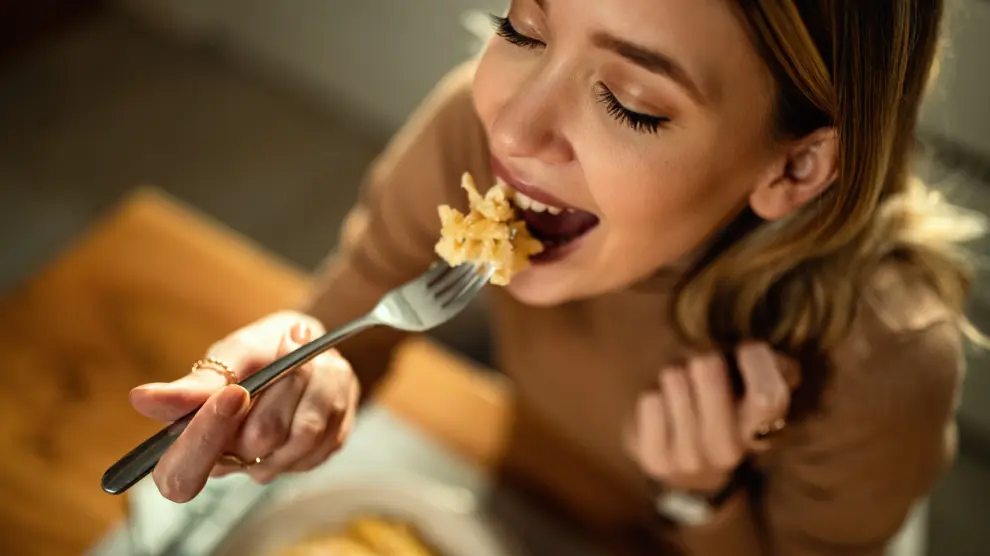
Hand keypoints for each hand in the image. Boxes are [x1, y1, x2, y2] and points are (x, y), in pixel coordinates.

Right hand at [130, 311, 358, 502]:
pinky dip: (333, 392)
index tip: (232, 393)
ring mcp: (276, 463)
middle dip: (280, 386)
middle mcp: (233, 461)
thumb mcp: (230, 354)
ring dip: (312, 382)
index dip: (204, 438)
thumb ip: (197, 384)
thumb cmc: (260, 350)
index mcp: (194, 441)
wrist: (310, 346)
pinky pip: (330, 430)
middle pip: (258, 441)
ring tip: (308, 354)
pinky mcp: (313, 457)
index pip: (180, 476)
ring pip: (303, 433)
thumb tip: (142, 400)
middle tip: (287, 344)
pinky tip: (323, 375)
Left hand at [624, 343, 798, 494]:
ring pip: (674, 377)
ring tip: (682, 390)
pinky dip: (654, 392)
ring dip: (675, 372)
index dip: (756, 361)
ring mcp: (692, 460)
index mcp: (764, 430)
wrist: (688, 462)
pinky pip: (651, 400)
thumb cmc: (725, 405)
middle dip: (703, 357)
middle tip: (703, 369)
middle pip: (707, 367)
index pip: (768, 395)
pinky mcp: (657, 460)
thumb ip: (769, 364)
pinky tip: (664, 408)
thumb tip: (759, 352)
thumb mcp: (755, 385)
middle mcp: (730, 451)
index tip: (746, 350)